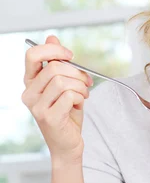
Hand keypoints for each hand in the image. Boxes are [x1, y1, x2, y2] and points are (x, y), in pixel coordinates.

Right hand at [22, 35, 92, 162]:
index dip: (54, 50)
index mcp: (30, 82)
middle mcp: (29, 94)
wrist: (68, 144)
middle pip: (54, 67)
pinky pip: (69, 96)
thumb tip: (52, 38)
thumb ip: (58, 63)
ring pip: (63, 81)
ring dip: (81, 86)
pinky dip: (81, 97)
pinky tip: (80, 104)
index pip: (32, 55)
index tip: (70, 56)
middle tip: (87, 82)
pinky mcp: (49, 117)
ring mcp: (37, 107)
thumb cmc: (67, 115)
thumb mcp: (64, 85)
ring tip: (84, 94)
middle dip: (77, 72)